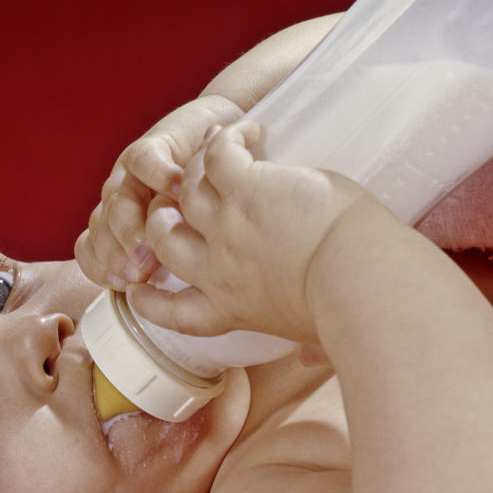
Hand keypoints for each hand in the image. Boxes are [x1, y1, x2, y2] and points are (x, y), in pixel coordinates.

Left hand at [75, 94, 242, 289]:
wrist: (239, 143)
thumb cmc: (222, 204)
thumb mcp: (201, 242)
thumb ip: (184, 269)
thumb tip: (187, 308)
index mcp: (123, 233)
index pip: (94, 256)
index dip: (104, 272)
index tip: (128, 291)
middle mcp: (122, 204)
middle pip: (102, 232)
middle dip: (118, 256)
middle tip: (143, 274)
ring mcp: (133, 175)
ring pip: (116, 201)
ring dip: (133, 225)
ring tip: (158, 241)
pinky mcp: (154, 143)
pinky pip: (144, 160)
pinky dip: (158, 174)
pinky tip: (179, 188)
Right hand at [127, 121, 382, 343]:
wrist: (356, 281)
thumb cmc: (346, 314)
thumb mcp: (312, 337)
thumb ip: (307, 350)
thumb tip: (310, 363)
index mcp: (230, 309)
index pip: (171, 310)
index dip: (147, 299)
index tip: (136, 290)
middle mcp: (218, 269)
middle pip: (163, 240)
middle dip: (162, 220)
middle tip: (175, 203)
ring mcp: (227, 225)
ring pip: (184, 191)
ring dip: (195, 170)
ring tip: (216, 152)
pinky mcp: (247, 187)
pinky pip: (216, 155)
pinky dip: (226, 139)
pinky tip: (247, 129)